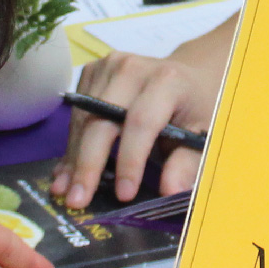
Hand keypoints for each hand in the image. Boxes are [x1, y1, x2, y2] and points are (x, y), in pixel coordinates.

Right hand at [51, 50, 216, 206]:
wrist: (185, 78)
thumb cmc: (195, 110)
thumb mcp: (202, 135)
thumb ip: (187, 163)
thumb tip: (170, 192)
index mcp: (167, 80)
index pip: (141, 122)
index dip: (130, 160)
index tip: (124, 195)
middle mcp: (133, 68)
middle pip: (102, 120)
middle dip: (88, 164)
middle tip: (77, 200)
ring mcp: (108, 67)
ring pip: (83, 120)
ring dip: (74, 160)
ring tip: (67, 192)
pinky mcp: (91, 72)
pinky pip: (76, 115)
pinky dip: (72, 147)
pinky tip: (66, 173)